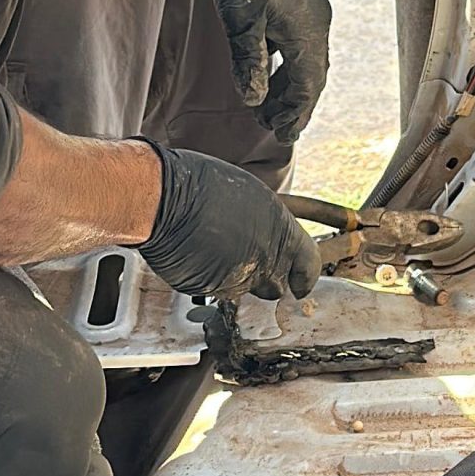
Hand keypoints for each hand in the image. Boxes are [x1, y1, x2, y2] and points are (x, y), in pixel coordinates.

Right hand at [142, 145, 321, 299]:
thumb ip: (268, 225)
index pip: (309, 265)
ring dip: (235, 277)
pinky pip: (218, 289)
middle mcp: (265, 259)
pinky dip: (211, 278)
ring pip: (244, 289)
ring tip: (215, 249)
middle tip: (247, 260)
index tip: (301, 284)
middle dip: (264, 278)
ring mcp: (238, 278)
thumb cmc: (202, 186)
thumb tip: (269, 236)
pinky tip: (199, 255)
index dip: (305, 276)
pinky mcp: (212, 289)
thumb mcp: (252, 197)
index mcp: (281, 230)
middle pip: (275, 285)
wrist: (165, 201)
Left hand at [195, 0, 331, 143]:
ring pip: (308, 59)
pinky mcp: (305, 0)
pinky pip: (303, 42)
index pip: (308, 87)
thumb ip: (248, 62)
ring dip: (291, 84)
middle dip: (295, 104)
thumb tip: (255, 99)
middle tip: (273, 126)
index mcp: (306, 34)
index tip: (282, 135)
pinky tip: (271, 67)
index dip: (296, 114)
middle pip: (313, 76)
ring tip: (269, 102)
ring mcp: (314, 11)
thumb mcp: (241, 21)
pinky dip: (289, 63)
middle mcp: (318, 25)